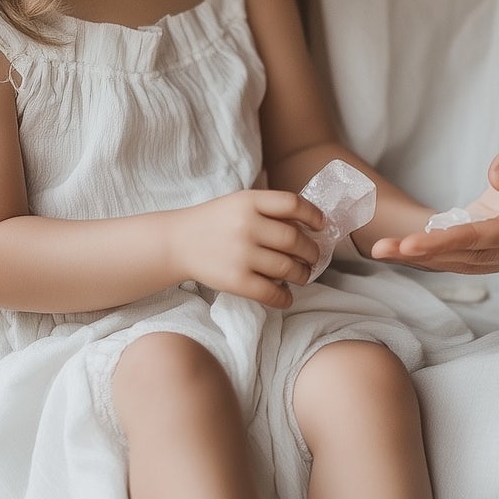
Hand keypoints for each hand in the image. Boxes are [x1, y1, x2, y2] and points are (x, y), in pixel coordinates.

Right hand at [169, 190, 326, 307]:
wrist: (177, 243)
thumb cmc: (215, 222)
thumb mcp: (239, 202)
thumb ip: (269, 209)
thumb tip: (310, 225)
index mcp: (249, 201)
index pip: (293, 204)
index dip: (313, 215)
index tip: (321, 225)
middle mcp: (246, 225)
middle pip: (295, 240)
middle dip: (311, 252)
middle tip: (313, 257)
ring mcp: (241, 254)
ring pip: (288, 268)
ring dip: (302, 274)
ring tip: (302, 275)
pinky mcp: (235, 281)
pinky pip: (271, 292)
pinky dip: (285, 297)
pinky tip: (286, 296)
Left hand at [371, 107, 498, 274]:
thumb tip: (498, 179)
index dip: (456, 242)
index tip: (414, 242)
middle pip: (482, 255)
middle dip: (431, 255)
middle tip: (381, 249)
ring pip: (475, 260)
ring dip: (429, 259)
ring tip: (383, 251)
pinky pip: (473, 250)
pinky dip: (440, 250)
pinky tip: (405, 246)